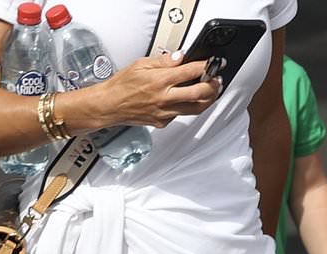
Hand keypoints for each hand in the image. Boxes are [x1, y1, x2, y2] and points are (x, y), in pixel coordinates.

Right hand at [94, 50, 221, 127]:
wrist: (109, 105)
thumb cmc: (121, 86)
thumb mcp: (141, 65)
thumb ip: (163, 61)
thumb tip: (180, 57)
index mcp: (160, 81)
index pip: (191, 72)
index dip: (206, 67)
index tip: (213, 64)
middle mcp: (165, 98)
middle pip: (200, 93)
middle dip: (213, 86)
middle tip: (217, 80)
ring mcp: (165, 113)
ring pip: (195, 108)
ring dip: (207, 100)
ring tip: (211, 92)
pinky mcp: (162, 122)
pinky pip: (181, 115)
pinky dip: (188, 107)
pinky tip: (188, 100)